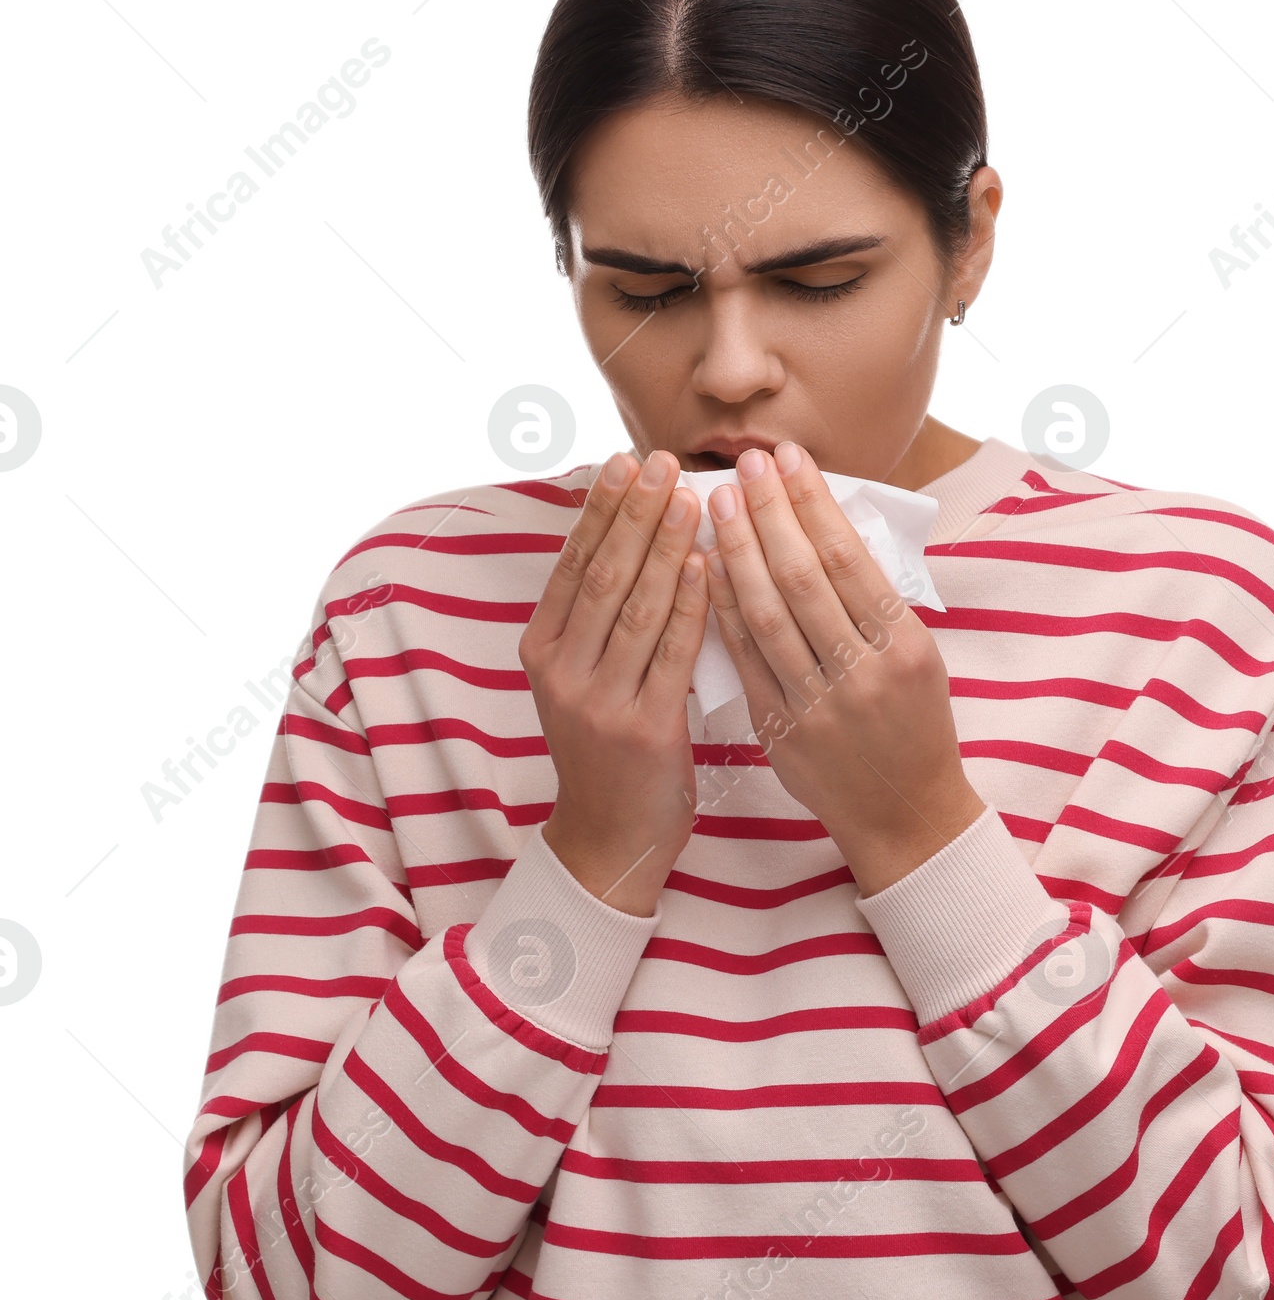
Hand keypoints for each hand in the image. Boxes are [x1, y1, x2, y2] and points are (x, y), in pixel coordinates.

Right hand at [519, 449, 708, 915]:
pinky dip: (689, 604)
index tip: (627, 460)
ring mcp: (599, 701)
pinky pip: (671, 652)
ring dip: (666, 545)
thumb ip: (600, 620)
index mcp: (542, 650)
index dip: (602, 509)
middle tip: (663, 460)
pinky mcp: (644, 728)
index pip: (574, 563)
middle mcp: (562, 671)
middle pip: (604, 574)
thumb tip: (633, 535)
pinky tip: (705, 564)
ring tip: (692, 496)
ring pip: (637, 605)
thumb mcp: (583, 679)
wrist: (608, 839)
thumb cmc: (609, 751)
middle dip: (636, 512)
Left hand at [703, 441, 985, 896]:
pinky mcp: (779, 729)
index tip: (789, 458)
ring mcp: (817, 705)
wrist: (904, 815)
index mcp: (905, 648)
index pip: (848, 558)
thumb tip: (827, 525)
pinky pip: (743, 657)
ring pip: (765, 614)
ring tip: (718, 503)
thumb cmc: (916, 724)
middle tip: (745, 465)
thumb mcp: (920, 657)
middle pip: (802, 577)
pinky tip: (705, 567)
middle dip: (769, 512)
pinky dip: (721, 607)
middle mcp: (861, 675)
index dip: (812, 503)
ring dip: (737, 551)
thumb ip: (876, 601)